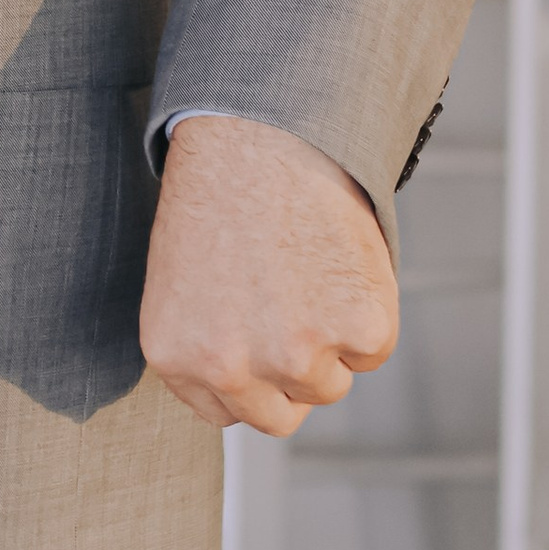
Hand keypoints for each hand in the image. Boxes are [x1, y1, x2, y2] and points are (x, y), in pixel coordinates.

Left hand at [140, 111, 397, 433]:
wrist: (260, 134)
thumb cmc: (220, 197)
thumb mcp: (184, 283)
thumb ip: (209, 346)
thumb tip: (254, 390)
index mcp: (175, 358)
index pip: (229, 413)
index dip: (252, 377)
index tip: (259, 338)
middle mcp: (230, 368)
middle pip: (283, 414)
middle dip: (292, 374)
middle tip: (288, 305)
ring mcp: (295, 355)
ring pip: (331, 383)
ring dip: (330, 341)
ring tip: (304, 270)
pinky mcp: (357, 331)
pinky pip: (373, 350)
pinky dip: (367, 311)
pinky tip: (335, 260)